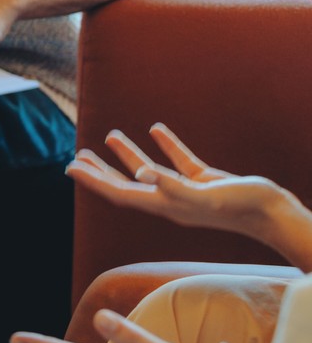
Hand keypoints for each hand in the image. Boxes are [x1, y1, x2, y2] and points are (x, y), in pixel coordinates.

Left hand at [65, 124, 295, 249]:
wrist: (274, 213)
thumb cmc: (240, 207)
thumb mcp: (205, 196)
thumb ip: (174, 187)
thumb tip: (143, 176)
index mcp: (164, 206)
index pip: (119, 193)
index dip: (93, 180)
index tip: (69, 167)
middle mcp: (170, 200)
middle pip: (126, 186)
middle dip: (100, 172)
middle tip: (76, 156)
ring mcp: (186, 191)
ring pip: (150, 172)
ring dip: (128, 155)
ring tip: (110, 136)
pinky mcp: (204, 181)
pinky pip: (178, 161)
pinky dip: (165, 146)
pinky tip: (156, 130)